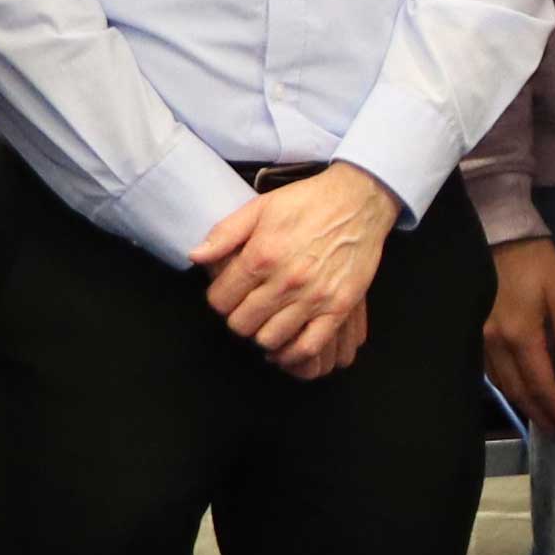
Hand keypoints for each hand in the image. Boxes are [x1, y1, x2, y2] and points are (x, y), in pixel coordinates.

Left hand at [192, 165, 395, 382]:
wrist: (359, 201)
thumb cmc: (308, 202)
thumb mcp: (260, 207)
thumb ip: (224, 233)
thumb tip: (195, 257)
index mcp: (262, 256)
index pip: (220, 301)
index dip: (219, 299)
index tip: (229, 293)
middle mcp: (286, 281)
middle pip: (241, 324)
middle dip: (238, 317)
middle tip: (248, 306)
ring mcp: (314, 297)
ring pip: (270, 339)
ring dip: (262, 334)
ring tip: (267, 320)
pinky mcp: (339, 308)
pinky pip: (308, 346)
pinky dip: (292, 353)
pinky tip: (286, 344)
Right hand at [483, 229, 554, 435]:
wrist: (495, 230)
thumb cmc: (533, 258)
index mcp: (521, 334)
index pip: (541, 383)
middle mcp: (495, 343)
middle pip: (518, 390)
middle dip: (539, 412)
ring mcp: (479, 337)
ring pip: (501, 383)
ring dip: (521, 403)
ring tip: (539, 416)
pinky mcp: (472, 330)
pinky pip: (488, 369)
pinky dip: (504, 385)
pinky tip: (514, 391)